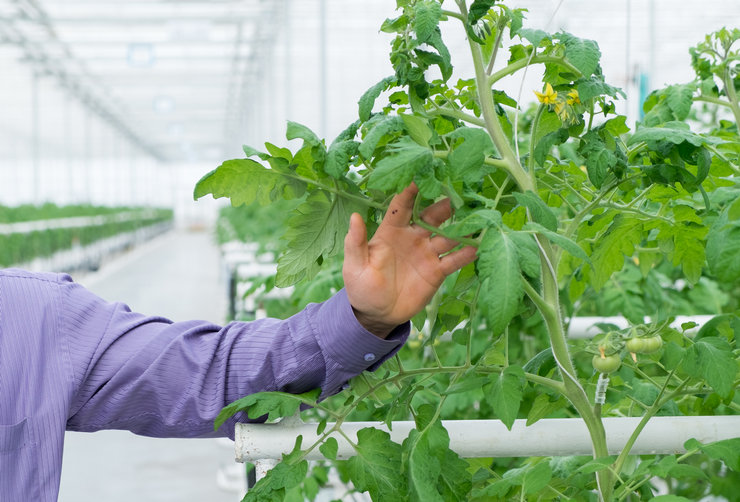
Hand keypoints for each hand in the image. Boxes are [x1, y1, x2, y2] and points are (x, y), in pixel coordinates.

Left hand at [343, 184, 476, 337]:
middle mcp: (412, 237)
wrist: (378, 314)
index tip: (422, 176)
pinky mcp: (437, 271)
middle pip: (432, 217)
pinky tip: (478, 247)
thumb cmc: (362, 287)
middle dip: (445, 205)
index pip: (402, 206)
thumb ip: (356, 242)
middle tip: (460, 193)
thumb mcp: (355, 266)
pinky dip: (466, 254)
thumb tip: (354, 216)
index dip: (411, 191)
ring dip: (462, 227)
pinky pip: (453, 260)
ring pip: (448, 236)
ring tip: (477, 217)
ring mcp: (427, 253)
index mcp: (391, 231)